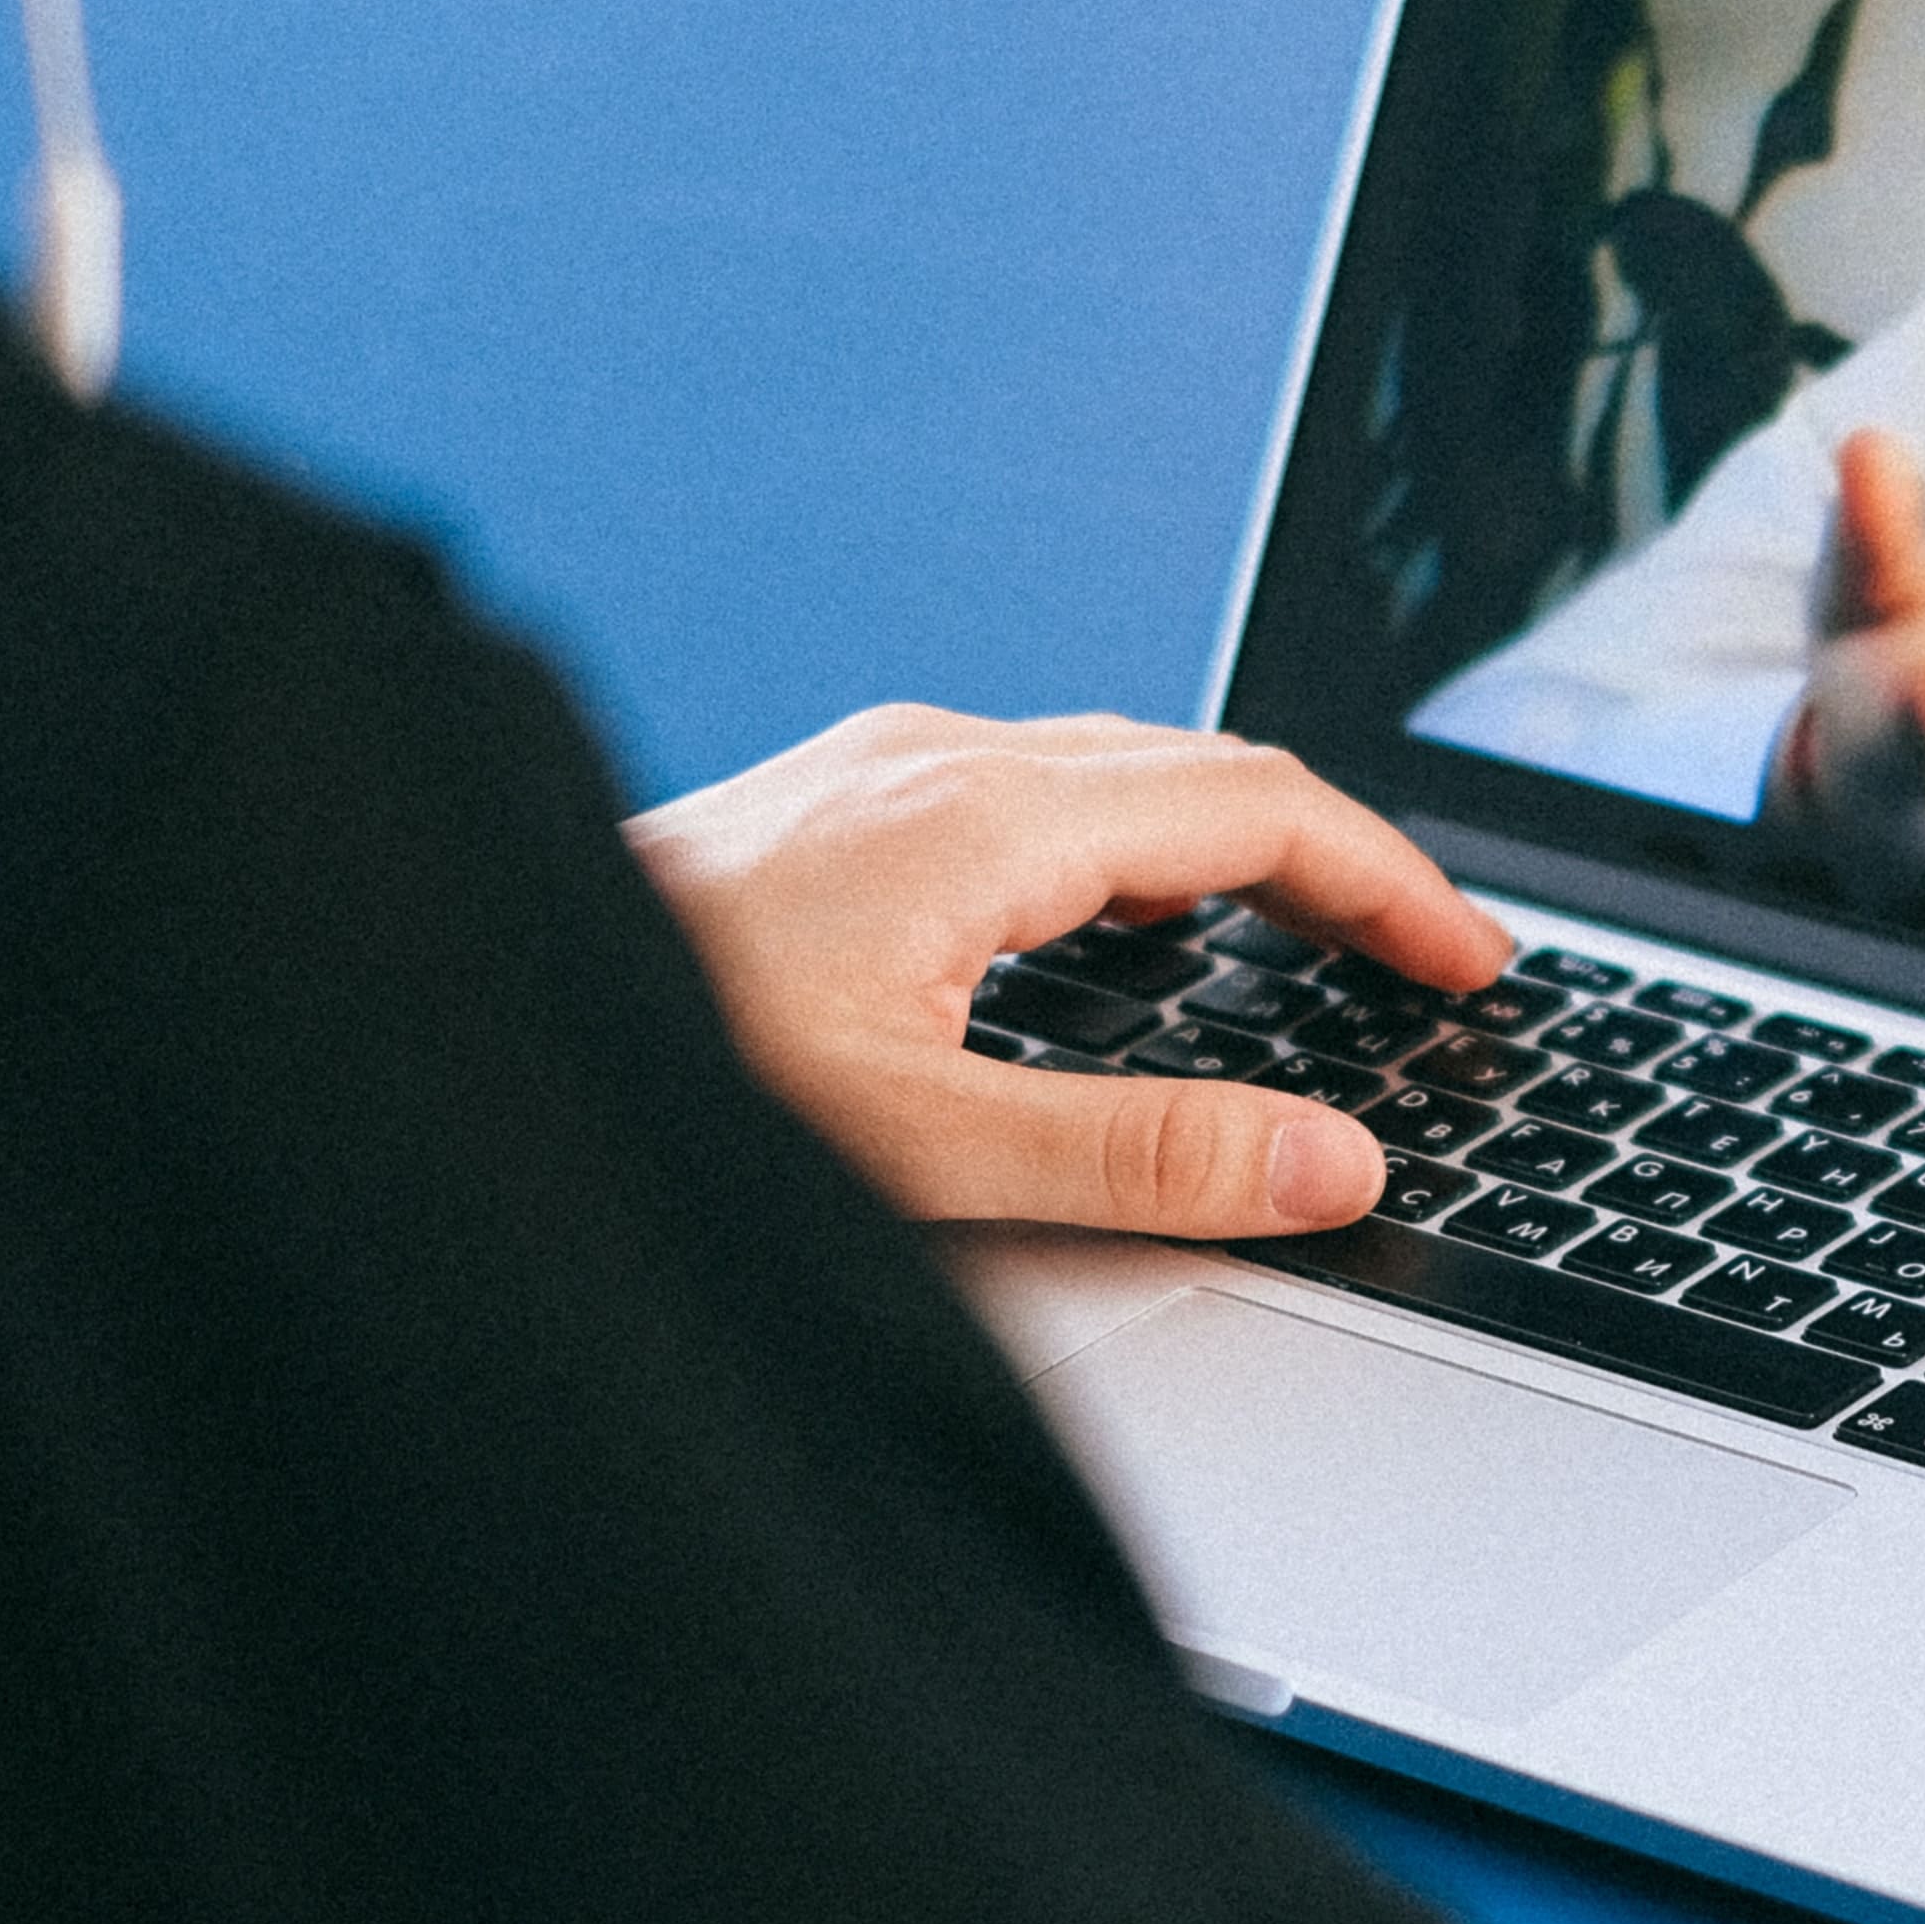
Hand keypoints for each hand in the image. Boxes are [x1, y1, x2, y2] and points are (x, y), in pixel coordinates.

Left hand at [626, 706, 1509, 1237]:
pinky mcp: (820, 805)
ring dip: (1236, 844)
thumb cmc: (654, 1078)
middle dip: (1338, 861)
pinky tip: (1120, 922)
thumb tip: (1331, 1163)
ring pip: (1114, 770)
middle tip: (1428, 965)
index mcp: (980, 818)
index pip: (1258, 809)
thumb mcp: (922, 1155)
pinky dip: (1133, 845)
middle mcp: (931, 760)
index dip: (1392, 886)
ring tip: (1311, 943)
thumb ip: (1142, 1160)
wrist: (450, 1006)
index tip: (1473, 967)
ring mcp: (869, 770)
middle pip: (1201, 770)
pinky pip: (1031, 787)